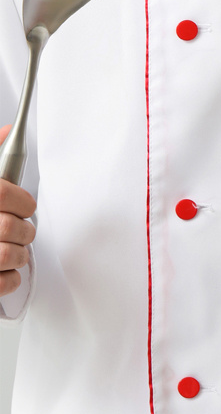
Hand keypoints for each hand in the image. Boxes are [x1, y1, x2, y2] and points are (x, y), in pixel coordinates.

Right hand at [0, 176, 31, 299]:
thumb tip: (9, 130)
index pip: (3, 194)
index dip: (22, 201)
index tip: (25, 206)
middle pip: (9, 226)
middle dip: (24, 230)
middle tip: (20, 231)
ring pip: (10, 255)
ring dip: (19, 255)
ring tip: (11, 251)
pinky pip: (4, 283)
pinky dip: (10, 279)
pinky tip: (3, 271)